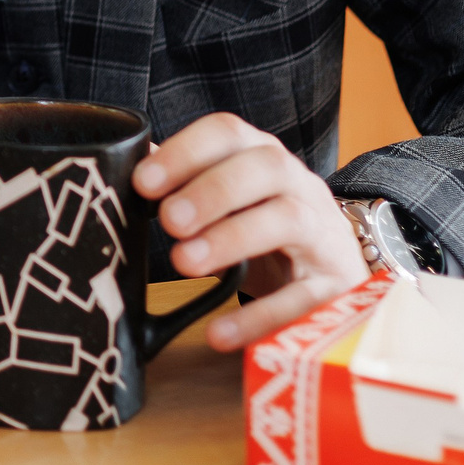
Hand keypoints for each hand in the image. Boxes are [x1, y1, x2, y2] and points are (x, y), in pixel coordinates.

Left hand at [135, 112, 369, 350]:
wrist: (335, 277)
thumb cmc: (267, 232)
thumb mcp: (230, 204)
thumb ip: (184, 184)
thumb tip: (125, 162)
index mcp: (263, 158)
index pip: (228, 133)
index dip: (186, 152)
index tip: (143, 182)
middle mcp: (299, 185)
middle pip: (266, 167)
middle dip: (213, 190)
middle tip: (169, 221)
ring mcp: (324, 232)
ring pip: (289, 219)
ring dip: (233, 237)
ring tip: (185, 262)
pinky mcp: (338, 285)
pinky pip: (303, 298)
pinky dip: (260, 317)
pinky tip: (219, 332)